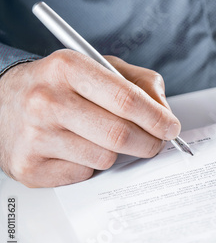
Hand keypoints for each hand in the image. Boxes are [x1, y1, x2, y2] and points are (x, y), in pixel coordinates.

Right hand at [0, 50, 180, 186]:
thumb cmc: (60, 84)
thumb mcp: (99, 67)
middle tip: (156, 143)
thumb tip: (165, 114)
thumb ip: (139, 83)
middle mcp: (46, 101)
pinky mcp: (29, 167)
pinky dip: (90, 165)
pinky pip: (84, 174)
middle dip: (149, 143)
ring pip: (104, 158)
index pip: (126, 98)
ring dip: (116, 153)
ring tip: (101, 138)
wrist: (1, 101)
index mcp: (67, 67)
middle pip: (119, 134)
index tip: (171, 127)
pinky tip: (76, 149)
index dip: (157, 117)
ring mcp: (34, 136)